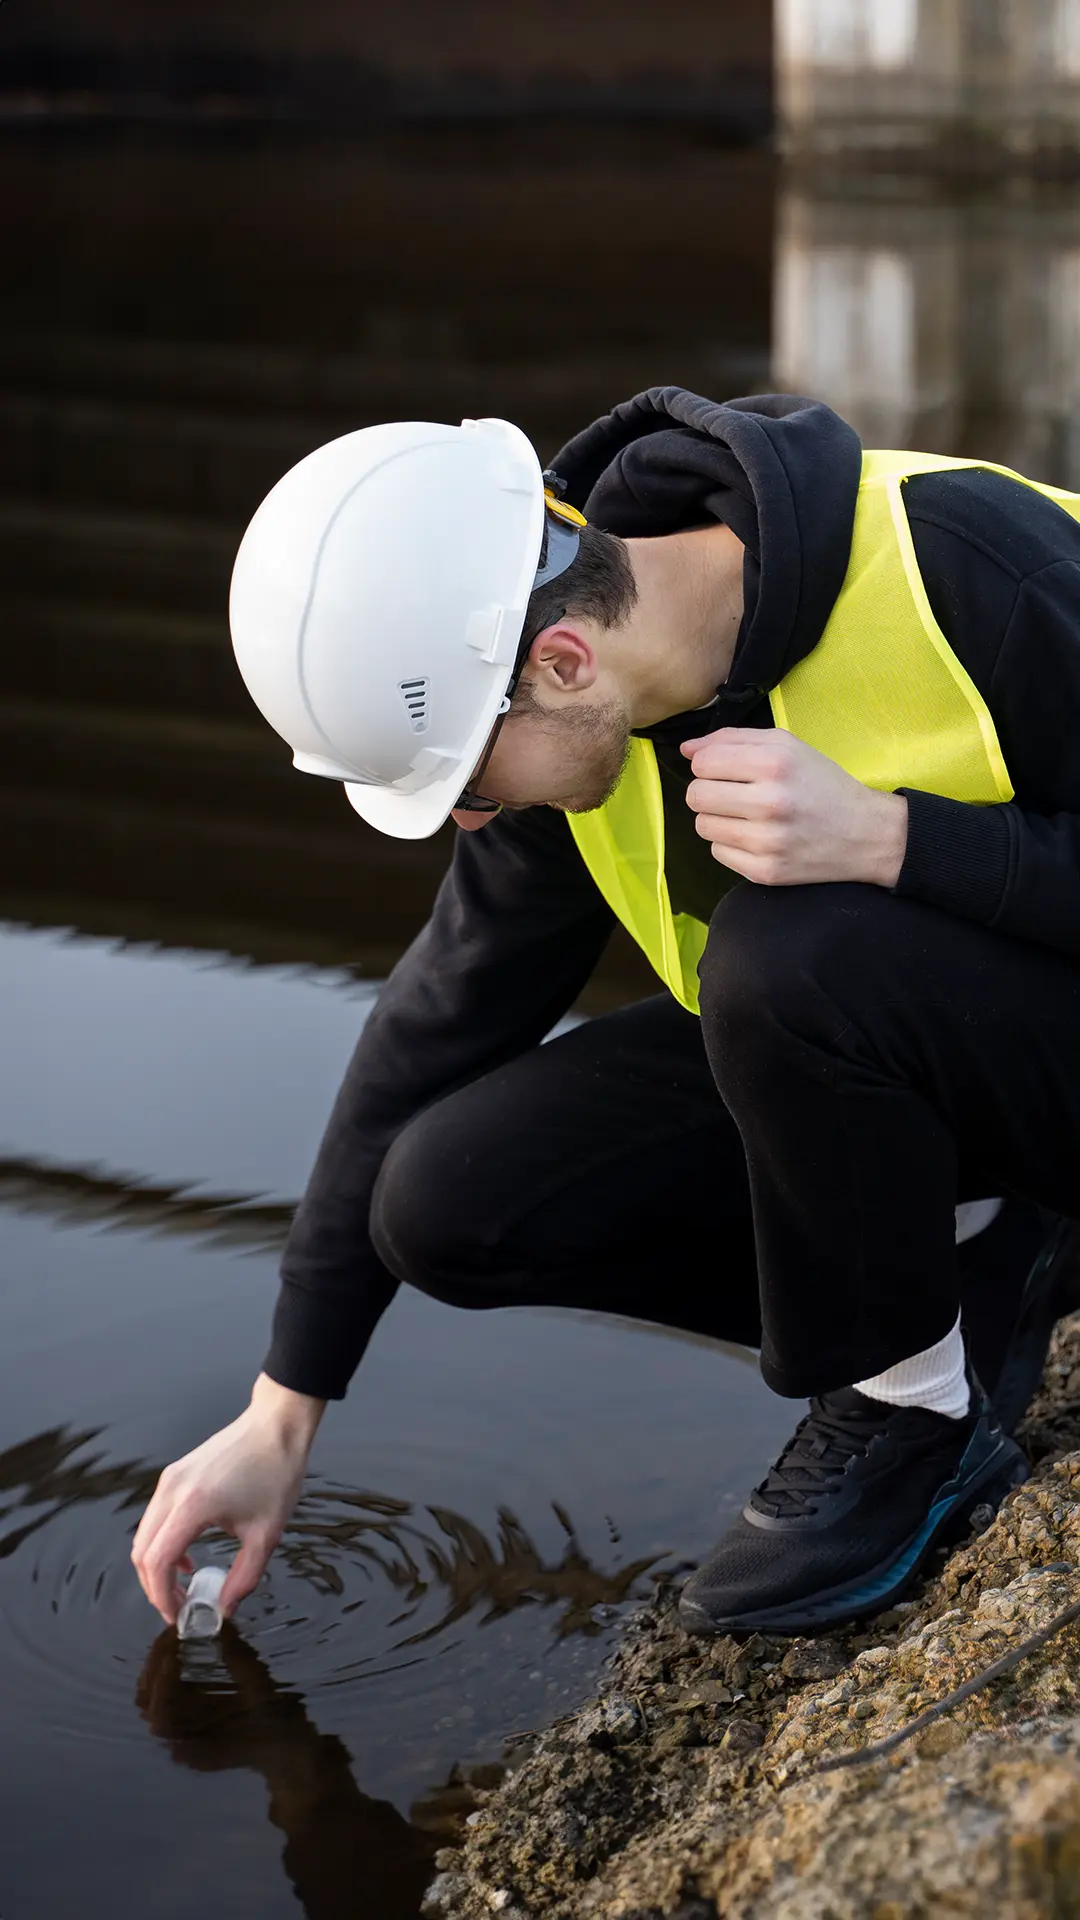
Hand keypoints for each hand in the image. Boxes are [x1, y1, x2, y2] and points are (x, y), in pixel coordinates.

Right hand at [131, 1374, 324, 1625]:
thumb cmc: (276, 1473)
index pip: (158, 1562)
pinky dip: (161, 1544)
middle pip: (142, 1552)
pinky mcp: (174, 1473)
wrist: (276, 1425)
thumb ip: (244, 1578)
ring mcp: (169, 1479)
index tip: (178, 1617)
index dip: (162, 1597)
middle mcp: (172, 1490)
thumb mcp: (267, 1534)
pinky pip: (155, 1518)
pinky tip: (186, 1557)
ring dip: (156, 1567)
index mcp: (193, 1505)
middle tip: (179, 1609)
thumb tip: (224, 1609)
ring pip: (144, 1535)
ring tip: (183, 1589)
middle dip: (155, 1588)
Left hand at [680, 727, 908, 888]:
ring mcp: (767, 842)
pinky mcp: (766, 871)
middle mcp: (770, 803)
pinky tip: (756, 837)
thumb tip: (687, 750)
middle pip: (696, 796)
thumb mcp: (787, 746)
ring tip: (746, 815)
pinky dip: (731, 844)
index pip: (703, 764)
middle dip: (708, 791)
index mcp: (775, 764)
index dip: (707, 765)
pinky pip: (718, 853)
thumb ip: (733, 739)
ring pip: (702, 826)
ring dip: (717, 818)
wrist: (865, 834)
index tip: (725, 770)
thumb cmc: (821, 783)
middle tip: (733, 793)